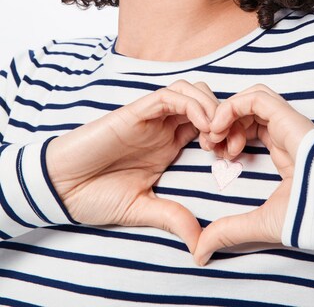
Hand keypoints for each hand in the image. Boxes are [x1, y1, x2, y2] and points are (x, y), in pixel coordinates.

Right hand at [46, 80, 217, 252]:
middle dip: (224, 116)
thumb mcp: (141, 209)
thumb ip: (171, 217)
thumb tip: (201, 244)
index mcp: (168, 145)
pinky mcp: (135, 111)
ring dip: (210, 106)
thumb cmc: (95, 195)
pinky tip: (200, 125)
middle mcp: (162, 127)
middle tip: (228, 143)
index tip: (232, 156)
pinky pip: (168, 96)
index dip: (226, 134)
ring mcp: (149, 117)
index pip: (207, 125)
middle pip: (204, 102)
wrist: (61, 187)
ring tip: (214, 134)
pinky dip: (189, 104)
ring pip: (189, 91)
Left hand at [194, 84, 313, 264]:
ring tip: (213, 135)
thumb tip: (199, 253)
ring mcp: (285, 122)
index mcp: (279, 149)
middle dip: (220, 124)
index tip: (212, 152)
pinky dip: (232, 107)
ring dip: (225, 113)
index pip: (247, 128)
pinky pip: (256, 98)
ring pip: (249, 98)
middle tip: (209, 144)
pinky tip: (219, 127)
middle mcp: (281, 132)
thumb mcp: (257, 223)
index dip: (224, 135)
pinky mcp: (287, 116)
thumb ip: (228, 231)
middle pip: (244, 111)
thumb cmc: (304, 216)